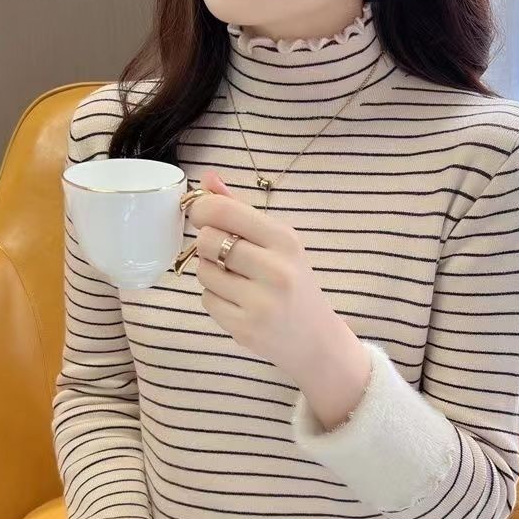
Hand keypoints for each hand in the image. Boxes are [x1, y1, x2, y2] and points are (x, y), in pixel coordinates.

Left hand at [186, 170, 346, 383]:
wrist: (317, 340)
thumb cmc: (295, 285)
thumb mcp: (279, 244)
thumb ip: (241, 210)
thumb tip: (207, 177)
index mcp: (285, 240)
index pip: (225, 211)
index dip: (202, 209)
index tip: (201, 215)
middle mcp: (275, 270)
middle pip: (208, 241)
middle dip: (207, 245)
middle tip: (223, 253)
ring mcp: (260, 302)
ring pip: (203, 272)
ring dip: (211, 273)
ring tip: (236, 281)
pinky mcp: (245, 328)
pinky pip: (207, 300)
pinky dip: (215, 299)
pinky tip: (237, 302)